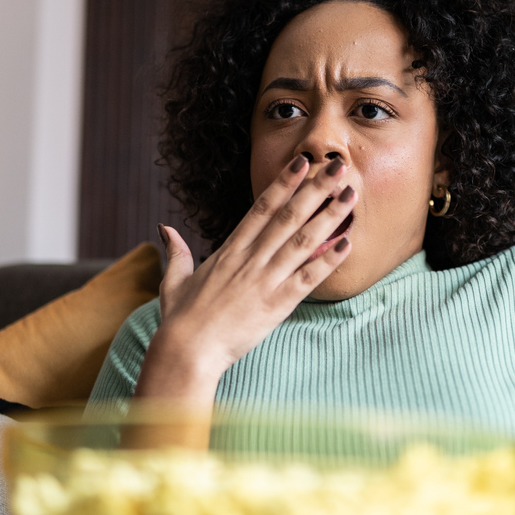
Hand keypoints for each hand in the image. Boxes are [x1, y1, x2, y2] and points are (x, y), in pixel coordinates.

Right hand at [134, 155, 355, 406]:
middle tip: (337, 167)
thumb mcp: (174, 280)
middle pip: (288, 216)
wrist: (187, 351)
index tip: (302, 162)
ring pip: (303, 241)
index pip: (262, 208)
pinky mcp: (277, 304)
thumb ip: (176, 252)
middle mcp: (250, 259)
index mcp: (230, 250)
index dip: (284, 183)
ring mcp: (265, 280)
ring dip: (329, 216)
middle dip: (315, 189)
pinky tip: (347, 243)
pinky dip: (328, 260)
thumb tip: (164, 228)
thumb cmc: (181, 319)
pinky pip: (308, 278)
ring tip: (350, 196)